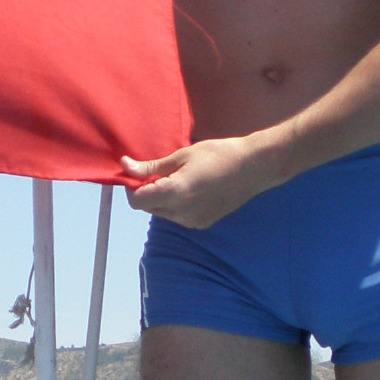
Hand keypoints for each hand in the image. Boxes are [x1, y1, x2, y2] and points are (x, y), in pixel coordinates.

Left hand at [121, 135, 283, 228]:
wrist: (253, 168)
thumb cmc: (218, 155)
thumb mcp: (181, 156)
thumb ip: (152, 167)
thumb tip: (125, 166)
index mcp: (174, 194)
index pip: (136, 200)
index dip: (131, 186)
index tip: (136, 171)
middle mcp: (181, 214)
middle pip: (148, 207)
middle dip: (145, 191)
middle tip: (156, 171)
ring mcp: (192, 221)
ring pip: (162, 212)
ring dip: (160, 198)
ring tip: (176, 177)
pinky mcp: (202, 223)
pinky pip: (177, 216)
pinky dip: (175, 204)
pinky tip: (190, 188)